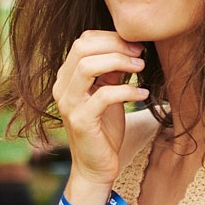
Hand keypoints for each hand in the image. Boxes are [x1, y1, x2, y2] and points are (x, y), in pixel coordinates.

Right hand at [54, 31, 147, 188]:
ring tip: (140, 68)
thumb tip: (129, 47)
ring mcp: (69, 104)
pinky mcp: (81, 121)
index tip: (135, 45)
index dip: (110, 38)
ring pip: (87, 66)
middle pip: (82, 47)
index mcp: (66, 78)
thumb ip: (111, 71)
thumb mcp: (108, 93)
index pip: (83, 41)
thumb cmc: (104, 128)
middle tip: (140, 53)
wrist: (95, 166)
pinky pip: (104, 95)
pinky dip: (127, 91)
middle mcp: (62, 88)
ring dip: (119, 62)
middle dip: (115, 45)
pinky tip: (143, 95)